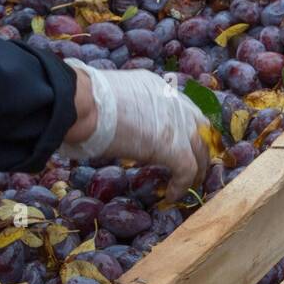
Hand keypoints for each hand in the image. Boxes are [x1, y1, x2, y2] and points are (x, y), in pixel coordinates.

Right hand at [60, 61, 209, 201]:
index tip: (184, 141)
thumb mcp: (114, 97)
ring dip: (197, 168)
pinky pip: (187, 170)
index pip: (184, 109)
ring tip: (190, 183)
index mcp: (159, 88)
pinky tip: (171, 195)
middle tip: (196, 164)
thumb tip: (112, 122)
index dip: (186, 128)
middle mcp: (175, 103)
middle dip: (199, 147)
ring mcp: (178, 125)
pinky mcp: (174, 148)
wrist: (84, 104)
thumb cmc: (85, 100)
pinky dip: (182, 185)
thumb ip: (124, 108)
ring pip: (199, 150)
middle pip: (199, 128)